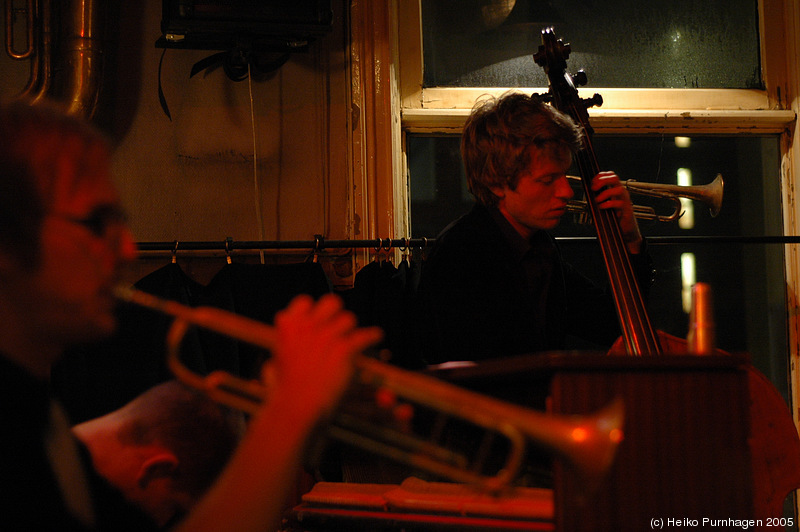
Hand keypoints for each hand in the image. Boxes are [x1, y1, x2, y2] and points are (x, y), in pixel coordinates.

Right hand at [267, 294, 382, 421]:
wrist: (296, 405)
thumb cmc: (285, 389)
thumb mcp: (276, 362)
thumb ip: (285, 348)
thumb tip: (286, 351)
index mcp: (288, 325)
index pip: (304, 302)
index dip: (313, 310)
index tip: (320, 317)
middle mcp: (308, 325)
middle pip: (331, 302)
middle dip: (336, 312)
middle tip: (338, 325)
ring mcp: (326, 335)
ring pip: (348, 319)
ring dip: (351, 328)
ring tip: (354, 336)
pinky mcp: (343, 348)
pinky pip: (364, 335)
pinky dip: (372, 336)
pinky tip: (376, 336)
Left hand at [592, 171, 642, 253]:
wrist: (625, 229)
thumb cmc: (613, 216)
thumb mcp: (604, 203)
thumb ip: (598, 196)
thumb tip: (587, 191)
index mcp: (615, 189)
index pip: (610, 175)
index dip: (600, 176)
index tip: (592, 182)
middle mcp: (621, 192)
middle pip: (615, 178)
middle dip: (602, 180)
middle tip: (594, 188)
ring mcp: (625, 200)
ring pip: (618, 189)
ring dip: (605, 194)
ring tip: (597, 200)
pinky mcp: (627, 209)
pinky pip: (619, 203)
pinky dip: (608, 204)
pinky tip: (601, 207)